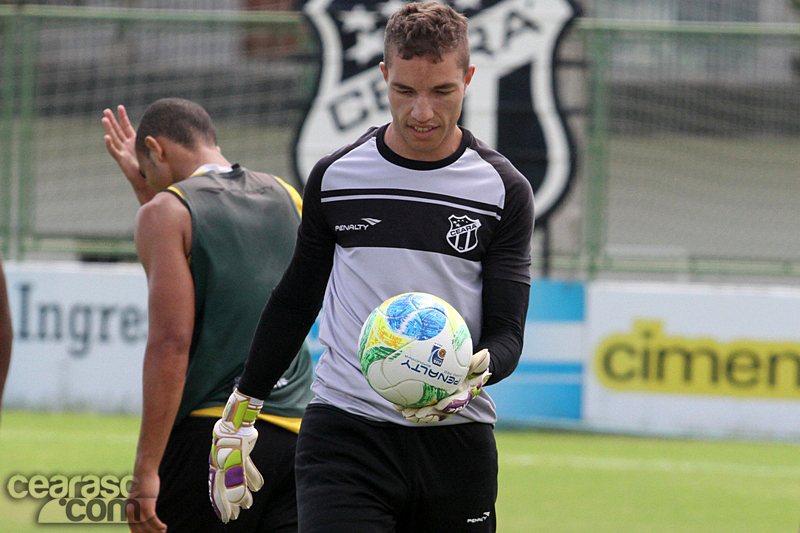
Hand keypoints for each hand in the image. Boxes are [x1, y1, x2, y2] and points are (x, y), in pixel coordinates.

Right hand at [102, 105, 152, 203]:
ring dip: (109, 129)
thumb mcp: (156, 151)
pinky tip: (106, 137)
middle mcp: (127, 146)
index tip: (120, 107)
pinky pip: (114, 151)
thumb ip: (156, 143)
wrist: (149, 181)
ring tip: (104, 119)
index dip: (122, 117)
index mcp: (134, 142)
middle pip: (117, 130)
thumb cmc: (153, 167)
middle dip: (112, 120)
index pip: (126, 127)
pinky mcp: (121, 160)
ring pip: (114, 138)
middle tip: (106, 110)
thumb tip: (161, 132)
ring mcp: (123, 152)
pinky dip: (110, 145)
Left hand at [126, 471, 165, 532]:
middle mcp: (132, 511)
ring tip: (163, 532)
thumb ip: (139, 505)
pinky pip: (153, 520)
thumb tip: (143, 513)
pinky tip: (164, 527)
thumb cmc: (144, 482)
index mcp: (129, 510)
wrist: (144, 471)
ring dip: (156, 531)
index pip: (133, 528)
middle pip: (140, 530)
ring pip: (148, 526)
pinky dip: (159, 526)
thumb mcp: (139, 496)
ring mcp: (139, 509)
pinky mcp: (147, 505)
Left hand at [209, 389, 263, 522]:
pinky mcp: (240, 453)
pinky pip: (245, 470)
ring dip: (242, 496)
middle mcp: (221, 464)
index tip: (224, 516)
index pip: (216, 489)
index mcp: (216, 466)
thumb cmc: (233, 437)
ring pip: (235, 482)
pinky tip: (258, 488)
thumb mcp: (235, 455)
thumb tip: (248, 483)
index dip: (219, 504)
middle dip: (228, 505)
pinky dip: (253, 479)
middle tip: (233, 518)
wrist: (234, 421)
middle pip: (223, 490)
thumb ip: (240, 469)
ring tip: (247, 506)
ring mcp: (230, 459)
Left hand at [397, 349, 490, 422]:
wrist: (465, 374)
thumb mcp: (474, 365)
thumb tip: (486, 352)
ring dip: (414, 412)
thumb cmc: (468, 368)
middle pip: (437, 412)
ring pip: (426, 410)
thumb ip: (478, 362)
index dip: (446, 406)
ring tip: (402, 411)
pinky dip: (408, 404)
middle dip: (426, 415)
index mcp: (461, 396)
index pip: (454, 403)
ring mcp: (438, 403)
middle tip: (413, 414)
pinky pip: (418, 404)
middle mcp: (449, 403)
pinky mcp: (429, 401)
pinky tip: (395, 402)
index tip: (438, 406)